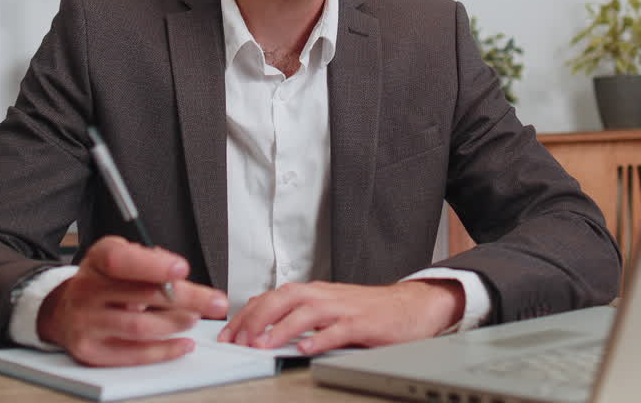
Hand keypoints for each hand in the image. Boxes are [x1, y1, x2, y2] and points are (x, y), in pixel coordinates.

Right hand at [37, 235, 228, 365]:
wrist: (66, 309)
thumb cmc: (104, 281)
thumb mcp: (122, 257)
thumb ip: (149, 261)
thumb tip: (178, 276)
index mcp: (97, 259)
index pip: (121, 260)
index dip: (153, 265)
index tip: (182, 270)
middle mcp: (87, 289)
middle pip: (142, 295)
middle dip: (186, 298)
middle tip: (215, 302)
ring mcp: (86, 322)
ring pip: (140, 327)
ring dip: (175, 324)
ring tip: (194, 318)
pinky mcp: (91, 350)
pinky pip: (133, 354)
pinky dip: (164, 350)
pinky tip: (182, 344)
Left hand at [218, 280, 464, 354]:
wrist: (411, 305)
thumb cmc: (369, 310)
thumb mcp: (329, 306)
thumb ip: (300, 312)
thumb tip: (264, 322)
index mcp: (315, 292)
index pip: (273, 297)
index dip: (248, 314)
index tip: (229, 332)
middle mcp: (326, 296)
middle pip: (284, 299)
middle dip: (256, 318)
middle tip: (237, 340)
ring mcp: (344, 309)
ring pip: (307, 312)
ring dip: (281, 329)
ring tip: (263, 345)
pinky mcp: (363, 324)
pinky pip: (339, 330)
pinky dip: (320, 338)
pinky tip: (306, 349)